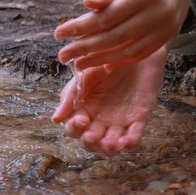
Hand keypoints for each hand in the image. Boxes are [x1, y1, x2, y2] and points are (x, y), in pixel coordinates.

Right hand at [51, 46, 167, 154]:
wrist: (134, 45)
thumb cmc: (107, 59)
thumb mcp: (86, 73)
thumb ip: (71, 95)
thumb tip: (56, 119)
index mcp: (84, 109)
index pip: (74, 128)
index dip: (75, 128)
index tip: (82, 119)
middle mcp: (100, 119)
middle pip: (91, 142)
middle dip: (90, 143)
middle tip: (94, 136)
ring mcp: (120, 121)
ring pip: (111, 145)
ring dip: (109, 149)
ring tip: (111, 143)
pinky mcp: (139, 118)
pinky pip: (135, 136)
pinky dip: (131, 143)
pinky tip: (127, 141)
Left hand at [54, 0, 195, 69]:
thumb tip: (87, 6)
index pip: (106, 17)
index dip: (81, 28)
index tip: (59, 33)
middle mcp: (158, 13)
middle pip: (115, 37)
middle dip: (86, 48)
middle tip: (63, 55)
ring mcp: (166, 27)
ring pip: (129, 50)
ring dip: (101, 59)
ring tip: (79, 64)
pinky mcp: (169, 35)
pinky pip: (143, 53)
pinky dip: (122, 61)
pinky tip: (104, 64)